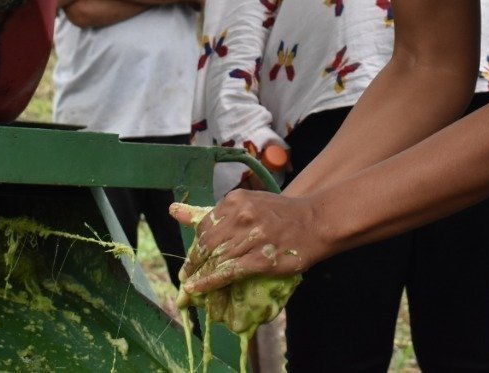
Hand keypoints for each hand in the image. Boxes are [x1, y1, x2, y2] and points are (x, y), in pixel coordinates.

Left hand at [170, 190, 324, 294]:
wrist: (316, 222)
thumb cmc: (282, 214)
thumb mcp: (249, 203)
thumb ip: (215, 211)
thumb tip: (172, 210)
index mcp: (235, 200)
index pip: (204, 225)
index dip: (196, 246)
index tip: (192, 259)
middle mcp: (241, 215)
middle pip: (206, 243)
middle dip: (194, 262)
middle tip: (185, 276)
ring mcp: (251, 237)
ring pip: (215, 259)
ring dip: (198, 275)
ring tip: (189, 286)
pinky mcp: (260, 259)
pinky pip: (227, 272)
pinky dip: (209, 282)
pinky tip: (197, 289)